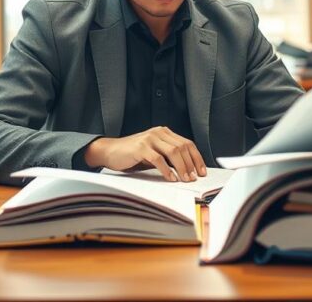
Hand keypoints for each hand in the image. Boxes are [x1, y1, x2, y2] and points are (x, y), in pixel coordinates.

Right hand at [83, 127, 207, 181]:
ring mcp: (150, 138)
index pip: (187, 143)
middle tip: (194, 178)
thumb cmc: (132, 155)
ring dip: (182, 167)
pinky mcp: (141, 147)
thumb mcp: (154, 153)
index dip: (196, 158)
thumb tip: (187, 171)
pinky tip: (171, 178)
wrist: (110, 151)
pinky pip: (158, 159)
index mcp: (164, 132)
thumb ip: (168, 157)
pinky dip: (167, 170)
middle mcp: (158, 132)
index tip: (202, 171)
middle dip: (191, 164)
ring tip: (186, 179)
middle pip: (182, 147)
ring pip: (173, 152)